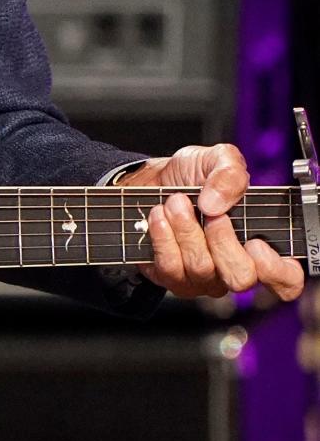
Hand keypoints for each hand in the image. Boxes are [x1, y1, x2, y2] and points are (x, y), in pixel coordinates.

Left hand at [117, 143, 304, 302]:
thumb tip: (217, 203)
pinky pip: (171, 268)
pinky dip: (163, 236)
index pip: (286, 281)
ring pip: (201, 269)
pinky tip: (160, 216)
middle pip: (240, 278)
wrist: (153, 179)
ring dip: (186, 229)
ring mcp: (203, 277)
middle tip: (208, 211)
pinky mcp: (171, 277)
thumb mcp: (218, 159)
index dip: (276, 270)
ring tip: (176, 202)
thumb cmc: (194, 175)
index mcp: (260, 244)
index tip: (256, 243)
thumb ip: (230, 173)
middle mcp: (234, 266)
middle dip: (221, 240)